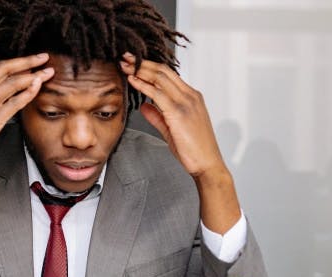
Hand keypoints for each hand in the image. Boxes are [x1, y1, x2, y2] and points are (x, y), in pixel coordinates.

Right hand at [0, 53, 54, 230]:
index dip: (13, 62)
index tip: (27, 62)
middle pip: (4, 69)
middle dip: (27, 61)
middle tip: (43, 57)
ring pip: (12, 82)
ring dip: (33, 75)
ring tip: (47, 72)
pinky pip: (15, 102)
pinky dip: (28, 93)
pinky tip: (37, 88)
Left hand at [119, 52, 224, 179]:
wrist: (207, 164)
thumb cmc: (193, 150)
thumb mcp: (171, 129)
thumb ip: (157, 116)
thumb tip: (144, 106)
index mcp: (192, 97)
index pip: (169, 74)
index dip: (150, 67)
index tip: (134, 63)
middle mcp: (190, 96)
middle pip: (164, 71)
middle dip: (143, 63)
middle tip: (126, 57)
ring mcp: (186, 102)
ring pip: (161, 78)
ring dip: (140, 69)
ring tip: (125, 64)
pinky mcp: (179, 112)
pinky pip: (158, 93)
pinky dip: (143, 85)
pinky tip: (132, 80)